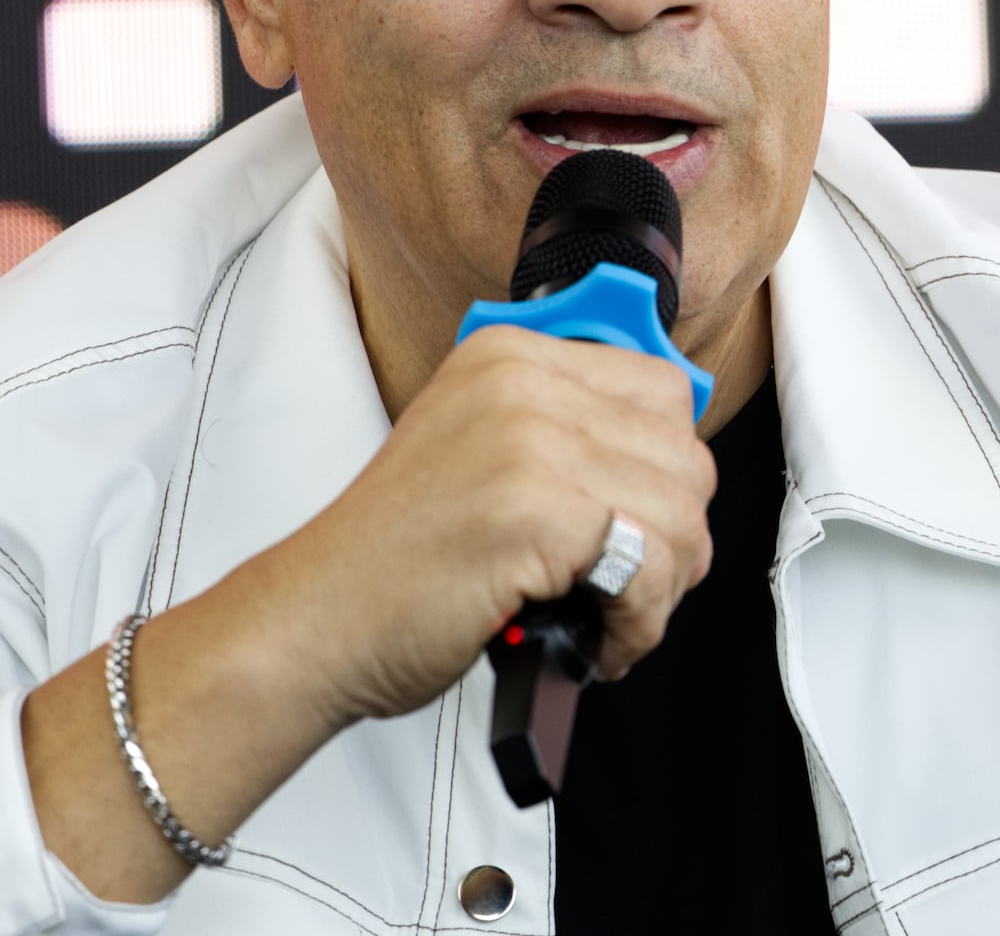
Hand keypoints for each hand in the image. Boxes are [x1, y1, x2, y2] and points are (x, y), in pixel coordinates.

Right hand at [271, 323, 717, 720]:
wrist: (315, 621)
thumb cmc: (396, 561)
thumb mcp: (478, 450)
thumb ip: (563, 434)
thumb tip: (671, 468)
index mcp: (510, 356)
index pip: (663, 391)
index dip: (667, 470)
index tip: (641, 522)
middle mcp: (523, 382)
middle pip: (684, 457)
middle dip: (672, 539)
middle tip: (627, 587)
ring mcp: (530, 441)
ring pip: (681, 517)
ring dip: (660, 590)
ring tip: (607, 620)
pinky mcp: (536, 510)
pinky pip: (650, 568)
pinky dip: (638, 623)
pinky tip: (596, 642)